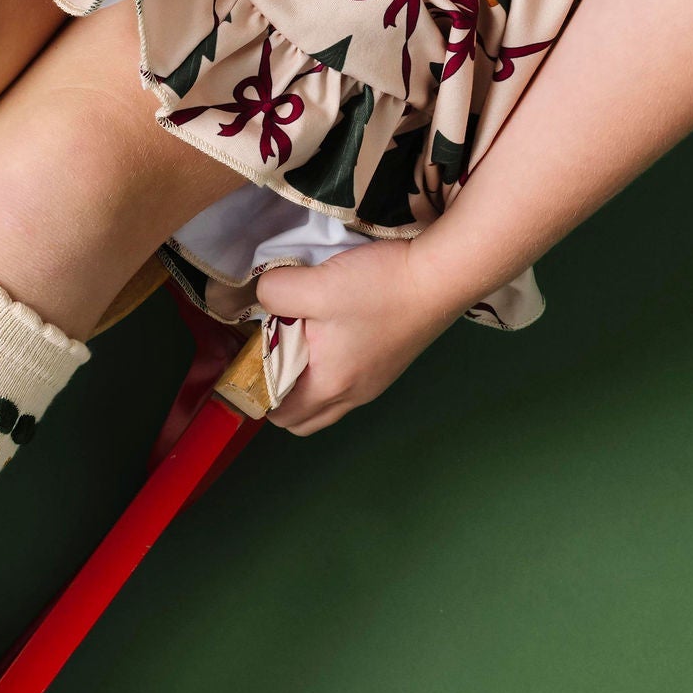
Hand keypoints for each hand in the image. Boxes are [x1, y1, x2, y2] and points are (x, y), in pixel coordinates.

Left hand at [252, 240, 458, 435]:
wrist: (443, 275)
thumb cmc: (380, 287)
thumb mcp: (314, 285)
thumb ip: (274, 293)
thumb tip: (262, 296)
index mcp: (330, 386)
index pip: (281, 416)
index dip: (257, 392)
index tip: (250, 359)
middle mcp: (354, 395)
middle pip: (304, 417)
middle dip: (280, 393)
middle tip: (273, 352)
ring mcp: (375, 382)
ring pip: (327, 399)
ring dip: (307, 378)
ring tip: (300, 337)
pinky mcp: (388, 364)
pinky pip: (347, 381)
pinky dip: (330, 367)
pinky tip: (330, 330)